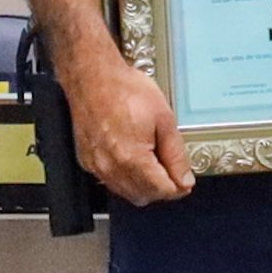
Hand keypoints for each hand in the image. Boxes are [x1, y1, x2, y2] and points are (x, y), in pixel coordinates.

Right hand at [60, 51, 191, 206]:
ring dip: (143, 185)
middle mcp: (110, 167)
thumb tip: (184, 179)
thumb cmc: (124, 90)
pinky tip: (132, 157)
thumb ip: (176, 155)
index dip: (179, 187)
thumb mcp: (164, 119)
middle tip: (171, 168)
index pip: (162, 191)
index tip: (185, 179)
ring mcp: (96, 166)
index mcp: (132, 158)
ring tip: (152, 159)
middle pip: (144, 196)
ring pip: (126, 192)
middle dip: (161, 188)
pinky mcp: (87, 161)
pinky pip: (110, 181)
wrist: (92, 76)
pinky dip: (125, 177)